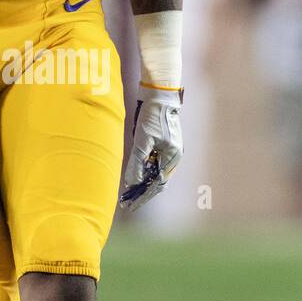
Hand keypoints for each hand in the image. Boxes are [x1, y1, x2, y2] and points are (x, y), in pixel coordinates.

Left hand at [119, 84, 182, 209]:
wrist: (159, 95)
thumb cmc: (152, 116)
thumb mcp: (142, 140)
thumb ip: (137, 162)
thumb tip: (132, 183)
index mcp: (172, 157)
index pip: (157, 184)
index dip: (143, 196)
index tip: (131, 204)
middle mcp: (173, 156)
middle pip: (157, 181)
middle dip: (142, 193)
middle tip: (127, 203)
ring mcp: (170, 151)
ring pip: (155, 173)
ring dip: (142, 182)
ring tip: (127, 192)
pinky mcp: (164, 145)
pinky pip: (154, 163)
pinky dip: (144, 171)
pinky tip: (134, 176)